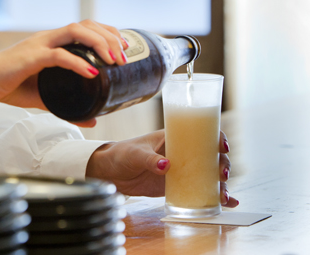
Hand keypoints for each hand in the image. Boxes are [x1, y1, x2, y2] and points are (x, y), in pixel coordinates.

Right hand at [0, 20, 126, 109]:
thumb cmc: (9, 85)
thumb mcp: (45, 97)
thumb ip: (68, 107)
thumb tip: (92, 120)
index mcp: (52, 42)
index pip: (86, 27)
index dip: (108, 32)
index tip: (124, 47)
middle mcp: (48, 38)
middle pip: (86, 24)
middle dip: (109, 37)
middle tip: (123, 57)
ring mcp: (40, 44)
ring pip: (76, 31)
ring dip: (99, 43)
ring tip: (113, 60)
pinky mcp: (31, 56)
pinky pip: (58, 54)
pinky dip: (77, 62)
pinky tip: (90, 71)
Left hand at [85, 129, 239, 206]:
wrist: (110, 173)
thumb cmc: (121, 155)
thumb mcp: (134, 154)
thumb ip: (149, 159)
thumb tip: (166, 165)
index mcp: (173, 138)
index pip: (201, 133)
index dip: (216, 138)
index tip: (222, 147)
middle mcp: (182, 153)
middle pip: (211, 156)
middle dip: (223, 165)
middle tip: (222, 175)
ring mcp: (182, 170)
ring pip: (209, 174)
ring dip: (221, 184)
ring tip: (224, 195)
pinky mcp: (178, 186)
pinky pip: (200, 190)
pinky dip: (215, 196)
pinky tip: (228, 203)